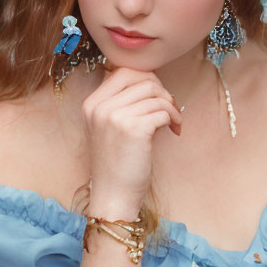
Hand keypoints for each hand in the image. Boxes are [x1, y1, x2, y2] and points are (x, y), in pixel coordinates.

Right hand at [82, 65, 182, 215]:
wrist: (113, 195)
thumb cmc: (117, 163)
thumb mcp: (109, 127)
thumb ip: (122, 103)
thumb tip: (153, 82)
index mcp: (92, 103)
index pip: (124, 71)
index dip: (147, 80)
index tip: (157, 98)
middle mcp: (100, 107)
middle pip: (143, 79)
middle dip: (162, 91)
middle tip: (169, 109)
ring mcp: (115, 117)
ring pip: (156, 94)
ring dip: (172, 107)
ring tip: (173, 123)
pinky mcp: (133, 129)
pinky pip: (163, 111)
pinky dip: (174, 119)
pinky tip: (174, 131)